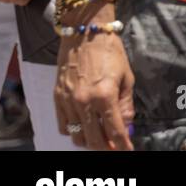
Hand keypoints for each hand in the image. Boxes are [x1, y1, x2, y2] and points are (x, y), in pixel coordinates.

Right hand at [54, 23, 134, 150]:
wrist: (85, 34)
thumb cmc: (110, 52)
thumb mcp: (127, 77)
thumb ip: (125, 105)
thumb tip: (126, 126)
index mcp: (105, 95)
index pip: (114, 130)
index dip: (122, 145)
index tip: (127, 151)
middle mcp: (84, 101)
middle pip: (94, 140)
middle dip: (106, 148)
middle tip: (115, 148)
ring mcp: (68, 101)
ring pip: (77, 136)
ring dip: (90, 141)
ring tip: (101, 138)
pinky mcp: (57, 98)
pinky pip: (64, 126)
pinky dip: (74, 131)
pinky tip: (85, 126)